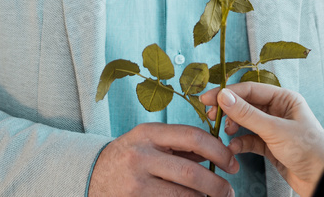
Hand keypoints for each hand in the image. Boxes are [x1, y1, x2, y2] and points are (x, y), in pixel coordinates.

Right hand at [88, 122, 238, 195]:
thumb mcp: (149, 141)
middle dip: (217, 185)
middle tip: (228, 191)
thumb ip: (179, 145)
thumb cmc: (129, 157)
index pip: (192, 136)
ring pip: (184, 195)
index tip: (232, 162)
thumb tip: (218, 152)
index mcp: (149, 133)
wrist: (91, 176)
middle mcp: (141, 155)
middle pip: (191, 173)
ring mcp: (137, 181)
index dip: (218, 150)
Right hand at [200, 83, 323, 196]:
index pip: (251, 89)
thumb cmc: (308, 150)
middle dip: (229, 110)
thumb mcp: (275, 130)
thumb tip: (223, 97)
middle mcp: (278, 110)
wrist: (322, 180)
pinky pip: (249, 139)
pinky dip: (239, 143)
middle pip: (246, 104)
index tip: (208, 98)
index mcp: (285, 98)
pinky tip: (233, 148)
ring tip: (224, 132)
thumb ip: (248, 114)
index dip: (228, 93)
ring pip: (246, 122)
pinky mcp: (270, 146)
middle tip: (211, 116)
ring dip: (233, 126)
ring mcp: (273, 128)